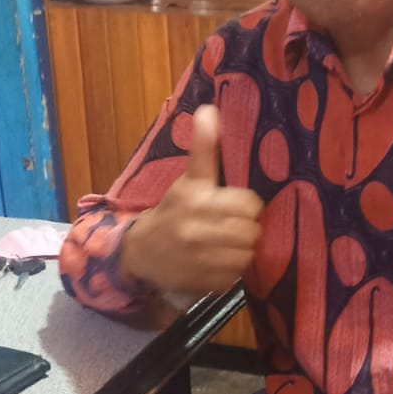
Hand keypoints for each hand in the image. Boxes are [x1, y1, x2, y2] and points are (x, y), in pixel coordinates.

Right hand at [122, 104, 263, 296]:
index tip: (236, 206)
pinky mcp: (204, 283)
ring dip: (241, 250)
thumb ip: (203, 148)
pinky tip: (217, 262)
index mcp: (196, 199)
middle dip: (246, 228)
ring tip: (225, 244)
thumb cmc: (172, 211)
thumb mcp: (187, 179)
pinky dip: (230, 270)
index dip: (247, 205)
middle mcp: (196, 229)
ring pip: (247, 254)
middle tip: (232, 227)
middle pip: (251, 231)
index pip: (249, 204)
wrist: (141, 253)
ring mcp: (199, 259)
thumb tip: (209, 110)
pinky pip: (235, 276)